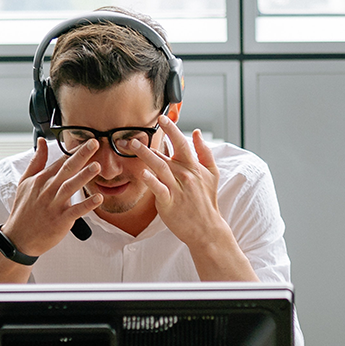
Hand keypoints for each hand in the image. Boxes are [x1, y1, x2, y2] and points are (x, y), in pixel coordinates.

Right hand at [2, 137, 104, 256]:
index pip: (60, 161)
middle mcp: (48, 190)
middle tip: (94, 143)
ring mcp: (55, 205)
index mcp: (41, 179)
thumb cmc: (23, 210)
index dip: (74, 150)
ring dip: (84, 176)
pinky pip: (76, 211)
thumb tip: (42, 141)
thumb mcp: (25, 182)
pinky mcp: (61, 220)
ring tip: (97, 166)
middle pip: (67, 169)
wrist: (19, 238)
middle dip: (81, 155)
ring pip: (71, 187)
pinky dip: (87, 205)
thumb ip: (37, 161)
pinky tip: (98, 198)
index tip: (87, 140)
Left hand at [124, 119, 255, 280]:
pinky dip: (151, 181)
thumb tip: (196, 132)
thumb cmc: (207, 201)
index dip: (171, 129)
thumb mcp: (212, 174)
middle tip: (133, 134)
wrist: (207, 228)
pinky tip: (143, 173)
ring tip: (132, 146)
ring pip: (159, 167)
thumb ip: (204, 152)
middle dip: (149, 142)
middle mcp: (184, 175)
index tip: (162, 117)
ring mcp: (177, 188)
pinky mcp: (169, 203)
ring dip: (146, 155)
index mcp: (192, 166)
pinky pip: (159, 189)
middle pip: (165, 154)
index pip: (181, 143)